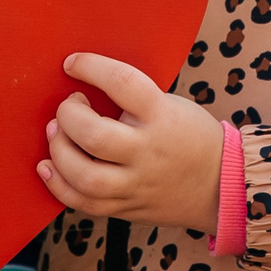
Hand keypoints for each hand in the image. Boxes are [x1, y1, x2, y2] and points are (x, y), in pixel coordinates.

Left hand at [36, 52, 225, 229]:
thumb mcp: (171, 106)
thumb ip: (133, 101)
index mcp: (162, 116)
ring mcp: (137, 184)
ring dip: (59, 151)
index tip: (73, 63)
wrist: (221, 185)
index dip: (91, 68)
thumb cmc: (190, 136)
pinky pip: (84, 203)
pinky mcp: (126, 207)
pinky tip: (49, 165)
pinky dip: (58, 184)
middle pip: (94, 136)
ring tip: (56, 134)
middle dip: (68, 116)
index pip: (123, 83)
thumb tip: (82, 87)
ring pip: (86, 176)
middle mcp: (148, 152)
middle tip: (69, 107)